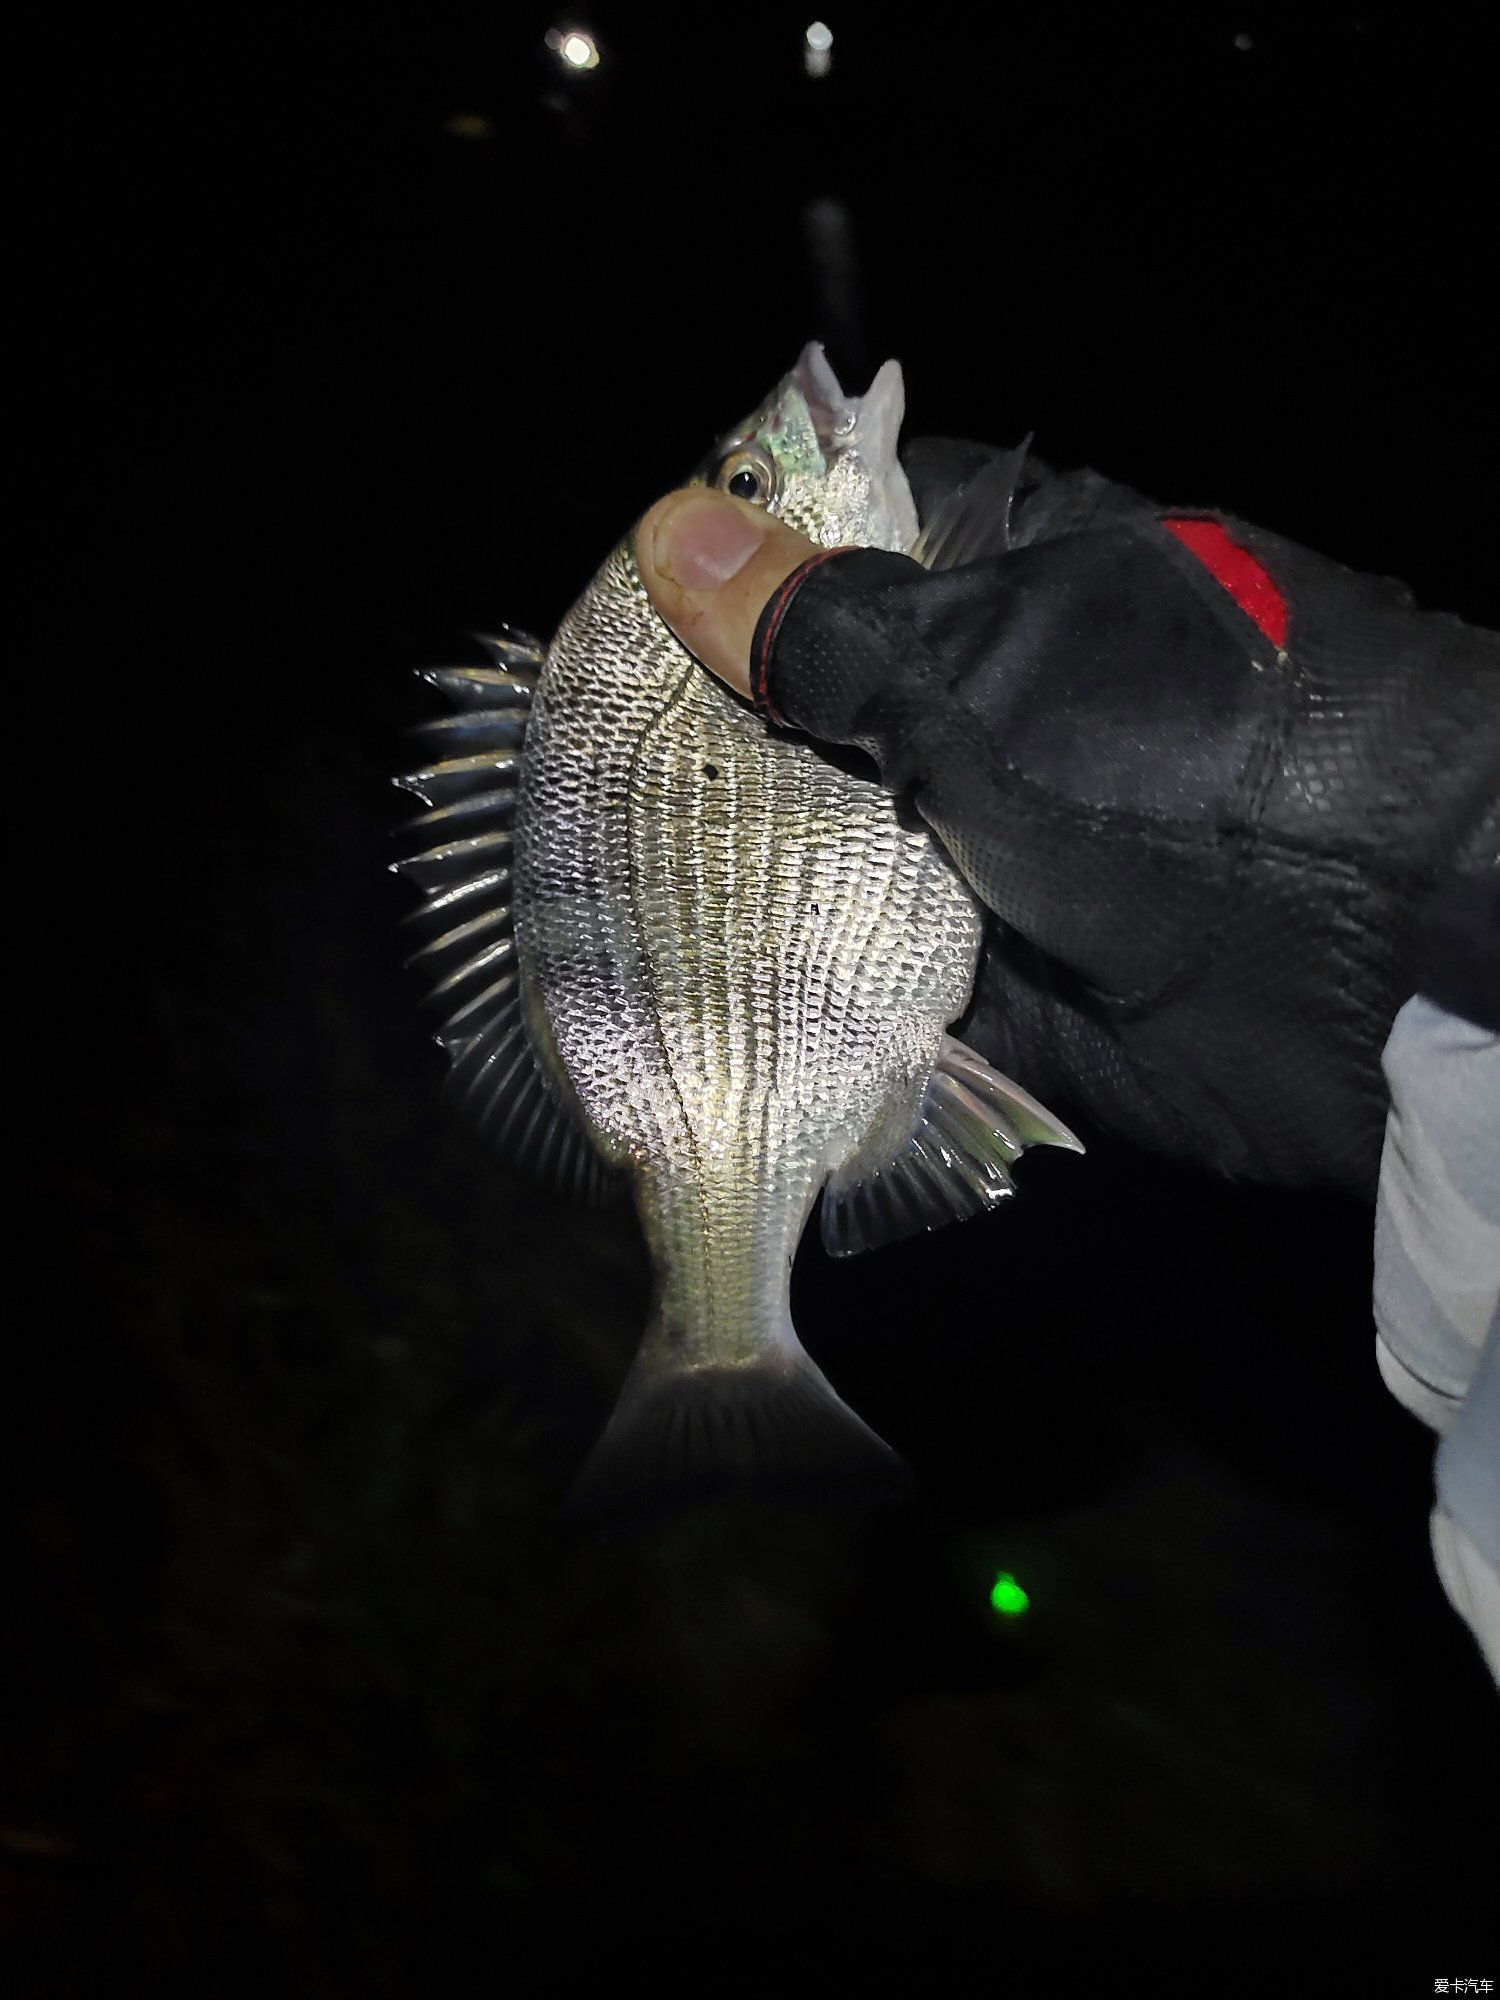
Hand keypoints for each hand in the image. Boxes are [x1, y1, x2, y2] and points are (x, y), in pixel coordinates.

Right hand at [636, 454, 1499, 1195]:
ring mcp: (975, 832)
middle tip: (566, 761)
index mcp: (998, 576)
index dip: (714, 571)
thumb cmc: (1184, 765)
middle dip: (700, 735)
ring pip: (818, 831)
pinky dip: (780, 963)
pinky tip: (670, 965)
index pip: (823, 538)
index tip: (604, 616)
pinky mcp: (974, 958)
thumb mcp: (992, 677)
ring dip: (727, 859)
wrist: (1355, 971)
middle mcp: (979, 701)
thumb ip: (824, 630)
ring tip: (588, 866)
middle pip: (803, 700)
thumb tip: (674, 537)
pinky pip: (853, 952)